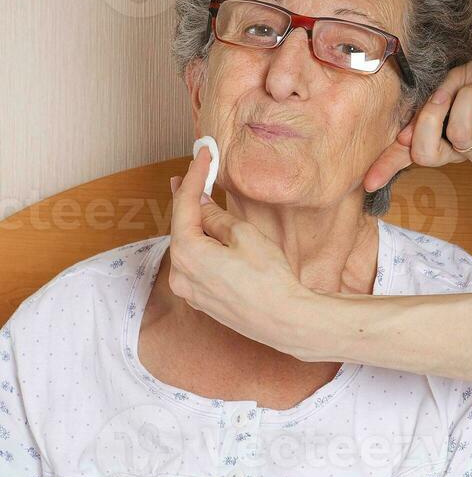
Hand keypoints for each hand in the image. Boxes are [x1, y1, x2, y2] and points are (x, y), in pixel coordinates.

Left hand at [168, 146, 319, 357]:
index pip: (186, 206)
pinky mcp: (202, 301)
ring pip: (186, 248)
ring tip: (198, 200)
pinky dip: (199, 247)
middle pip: (180, 228)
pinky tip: (208, 236)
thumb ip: (217, 218)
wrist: (285, 321)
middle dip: (187, 200)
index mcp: (188, 253)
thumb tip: (203, 204)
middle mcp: (181, 274)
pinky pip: (194, 266)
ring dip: (193, 224)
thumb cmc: (269, 279)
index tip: (203, 156)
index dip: (195, 177)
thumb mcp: (245, 237)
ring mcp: (189, 291)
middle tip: (190, 174)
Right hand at [363, 45, 471, 191]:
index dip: (388, 167)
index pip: (411, 154)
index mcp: (443, 134)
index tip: (368, 182)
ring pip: (458, 134)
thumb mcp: (454, 83)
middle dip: (429, 118)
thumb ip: (432, 106)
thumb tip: (403, 138)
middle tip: (447, 95)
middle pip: (426, 154)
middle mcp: (461, 150)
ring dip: (470, 97)